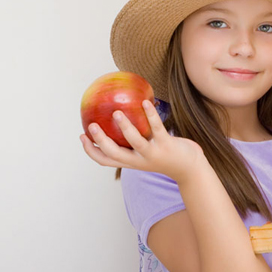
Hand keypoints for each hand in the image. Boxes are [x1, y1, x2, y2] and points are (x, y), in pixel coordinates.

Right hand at [79, 100, 205, 182]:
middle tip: (92, 125)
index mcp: (131, 162)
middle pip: (115, 154)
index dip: (91, 150)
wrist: (190, 169)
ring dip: (125, 128)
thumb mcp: (146, 152)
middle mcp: (139, 160)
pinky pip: (157, 129)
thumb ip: (134, 141)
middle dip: (101, 141)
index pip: (105, 160)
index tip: (81, 137)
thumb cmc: (165, 156)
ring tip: (117, 113)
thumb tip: (120, 116)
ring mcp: (153, 154)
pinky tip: (145, 102)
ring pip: (135, 142)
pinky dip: (151, 115)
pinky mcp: (167, 146)